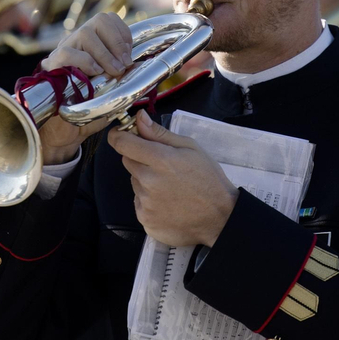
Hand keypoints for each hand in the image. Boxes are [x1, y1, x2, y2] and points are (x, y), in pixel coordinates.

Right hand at [35, 13, 133, 164]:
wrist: (63, 131)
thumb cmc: (88, 109)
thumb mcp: (111, 90)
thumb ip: (123, 76)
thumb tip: (138, 68)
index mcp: (92, 43)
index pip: (109, 20)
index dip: (123, 33)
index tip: (129, 54)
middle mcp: (78, 42)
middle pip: (100, 20)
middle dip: (117, 41)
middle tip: (124, 65)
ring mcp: (63, 50)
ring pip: (85, 32)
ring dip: (105, 53)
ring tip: (112, 71)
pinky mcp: (52, 65)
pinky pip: (67, 52)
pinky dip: (84, 61)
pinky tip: (94, 72)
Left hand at [106, 110, 237, 246]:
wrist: (220, 218)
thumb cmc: (208, 179)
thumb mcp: (191, 148)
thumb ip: (160, 134)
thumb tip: (139, 118)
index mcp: (160, 160)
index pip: (122, 143)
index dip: (118, 135)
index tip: (121, 134)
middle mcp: (148, 182)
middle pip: (128, 161)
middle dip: (139, 159)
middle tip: (162, 165)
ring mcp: (145, 204)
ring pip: (135, 183)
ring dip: (145, 181)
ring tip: (170, 187)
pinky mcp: (145, 221)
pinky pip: (139, 204)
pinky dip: (149, 201)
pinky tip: (168, 203)